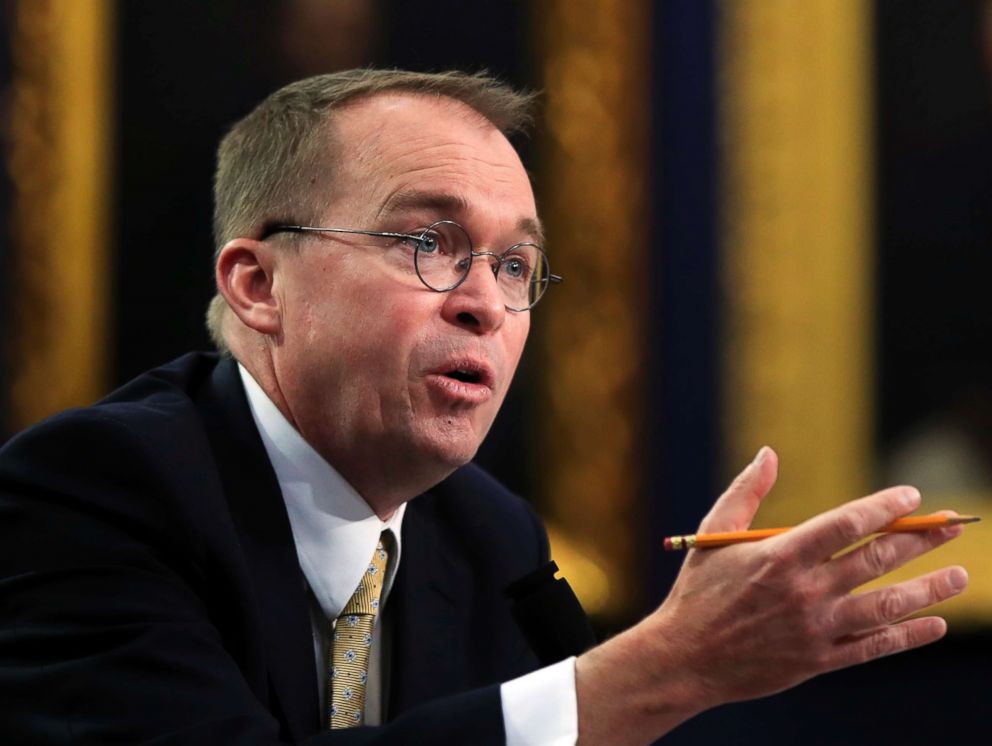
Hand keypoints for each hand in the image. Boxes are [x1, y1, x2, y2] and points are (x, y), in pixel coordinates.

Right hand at [575, 447, 968, 744]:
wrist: (685, 658)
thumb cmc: (698, 591)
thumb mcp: (714, 534)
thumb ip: (745, 491)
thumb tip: (769, 453)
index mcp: (780, 555)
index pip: (846, 524)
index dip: (884, 508)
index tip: (912, 497)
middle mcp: (804, 591)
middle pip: (876, 559)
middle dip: (920, 539)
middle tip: (954, 525)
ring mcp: (815, 628)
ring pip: (886, 605)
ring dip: (929, 588)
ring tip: (960, 574)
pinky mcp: (819, 660)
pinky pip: (874, 646)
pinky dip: (908, 635)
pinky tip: (934, 623)